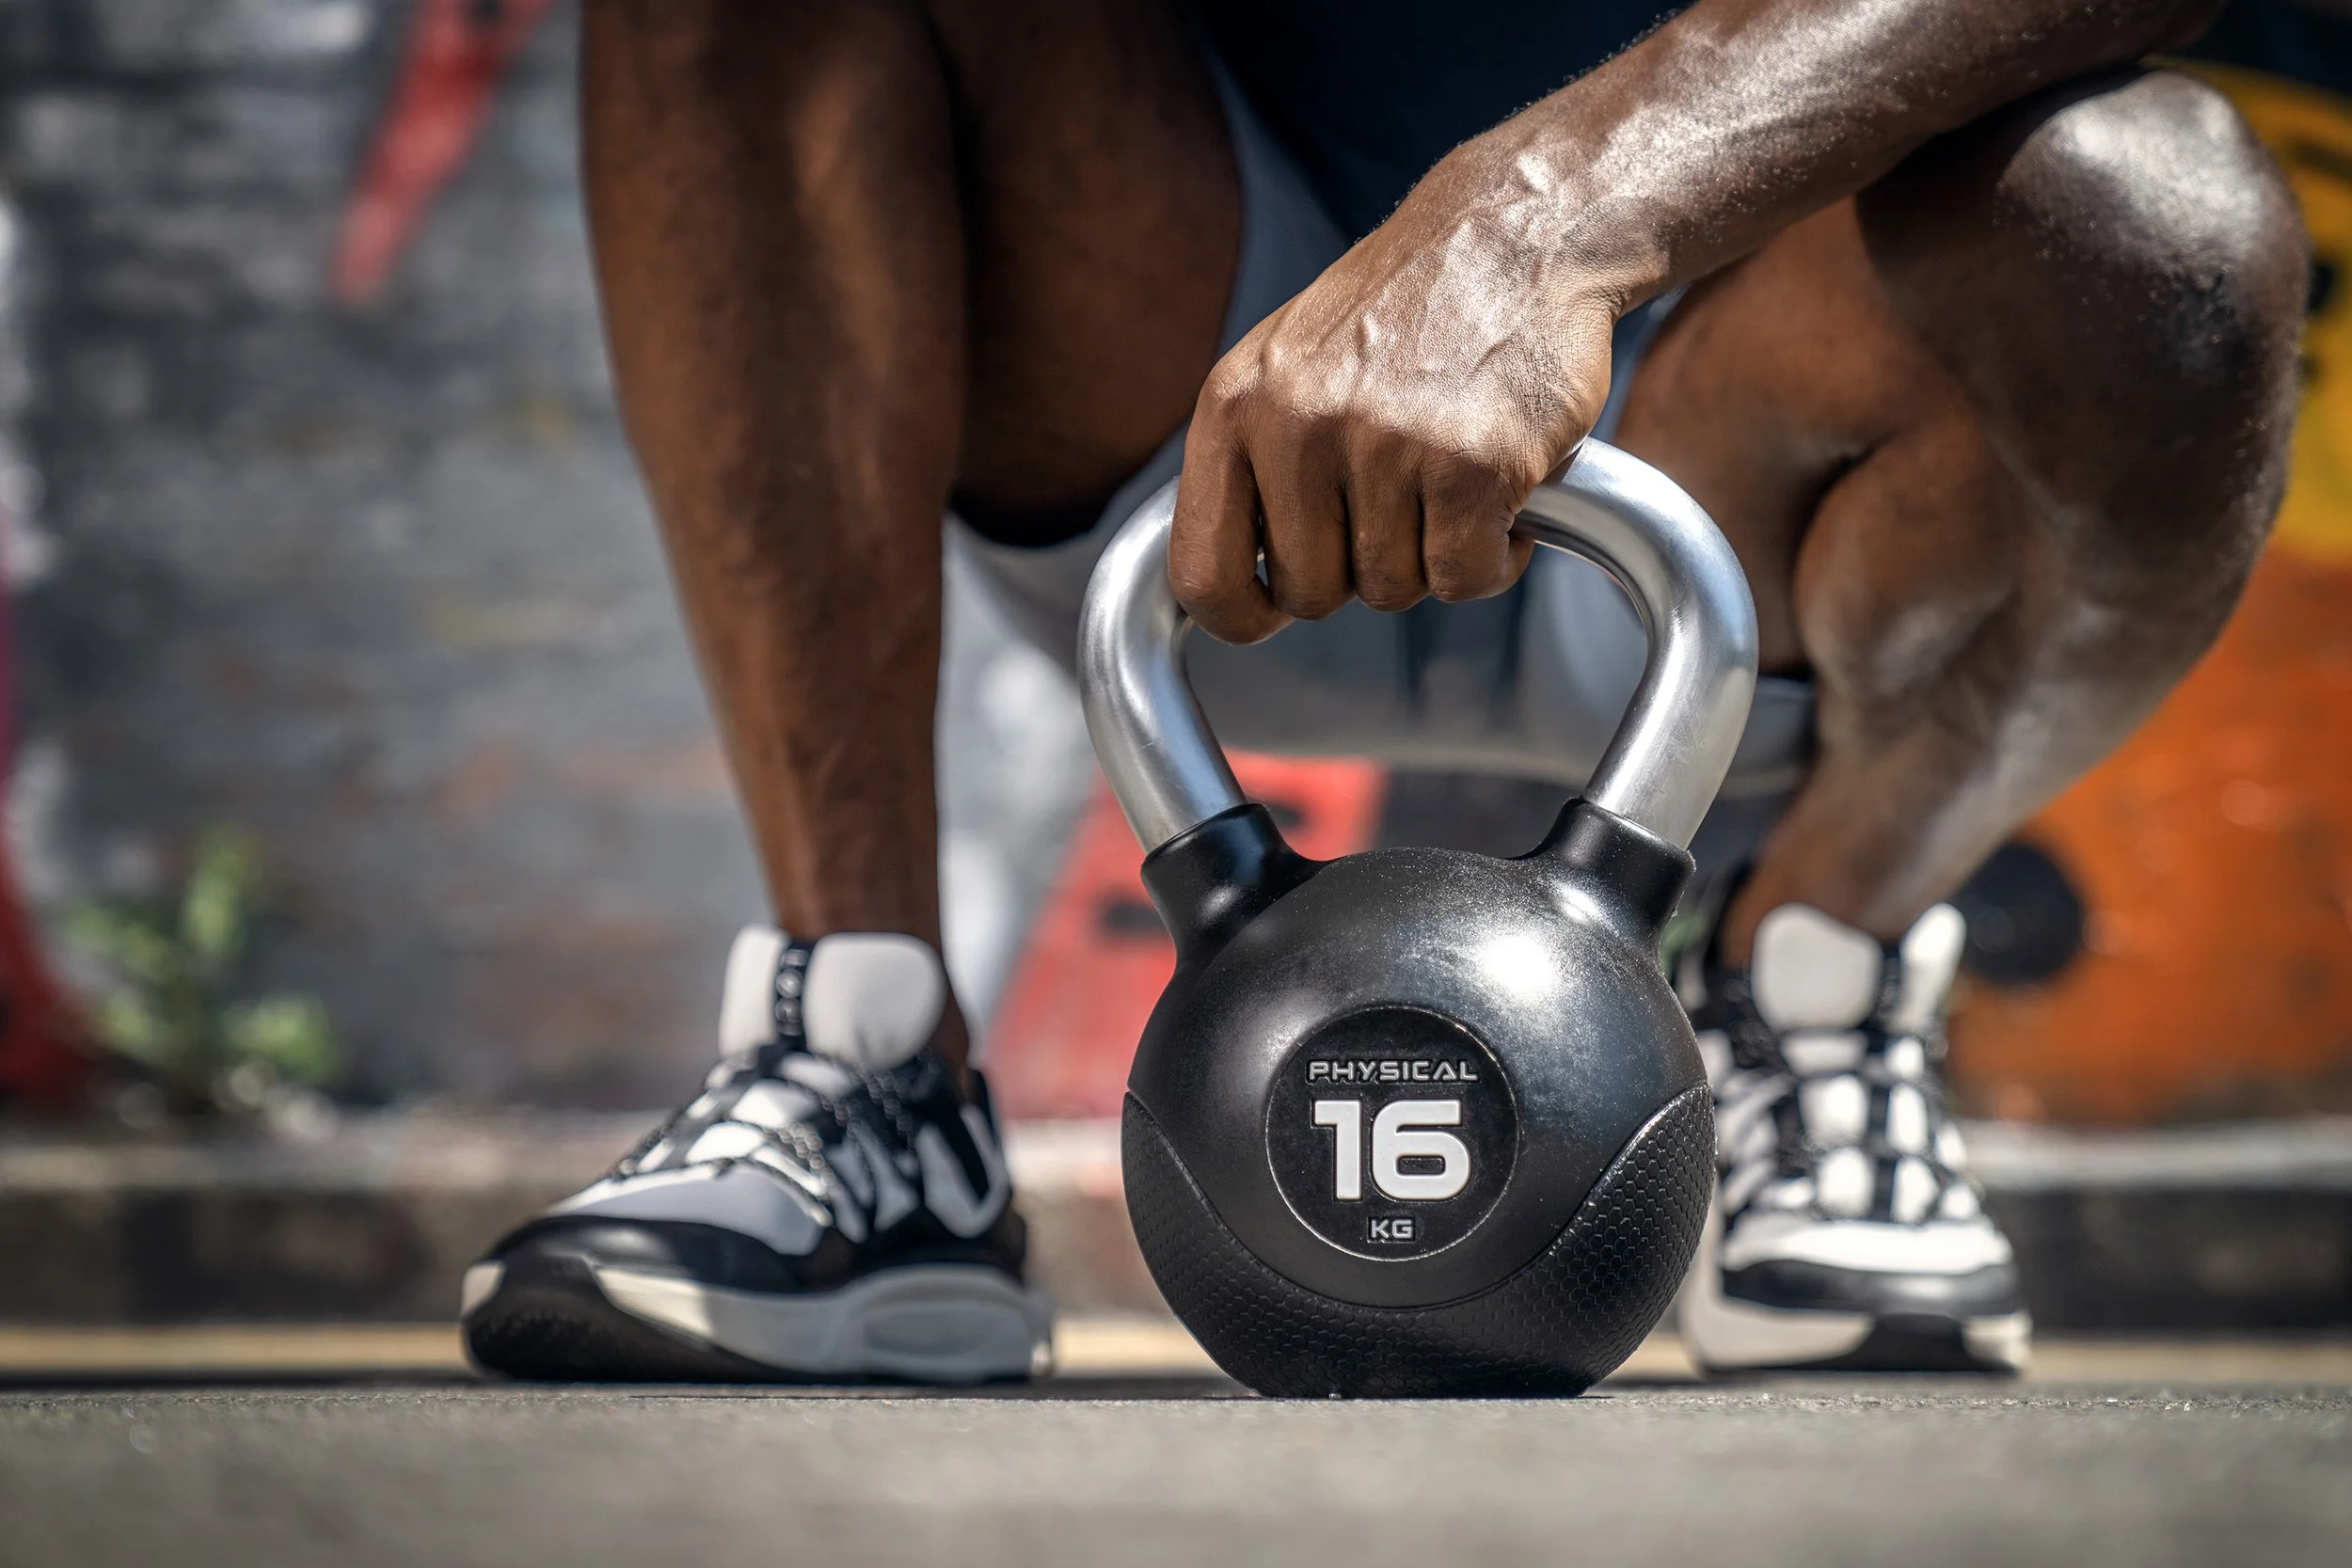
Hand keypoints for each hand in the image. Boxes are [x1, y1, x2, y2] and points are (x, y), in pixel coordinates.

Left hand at [1169, 183, 1623, 644]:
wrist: (1520, 230)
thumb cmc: (1407, 307)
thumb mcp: (1288, 363)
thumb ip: (1250, 460)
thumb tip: (1220, 581)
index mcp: (1235, 404)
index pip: (1200, 575)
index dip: (1242, 614)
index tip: (1274, 608)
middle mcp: (1297, 424)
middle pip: (1310, 595)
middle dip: (1361, 568)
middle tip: (1402, 499)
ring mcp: (1384, 445)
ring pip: (1392, 590)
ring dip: (1434, 553)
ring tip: (1453, 475)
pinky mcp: (1470, 465)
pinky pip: (1463, 579)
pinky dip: (1492, 557)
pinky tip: (1502, 493)